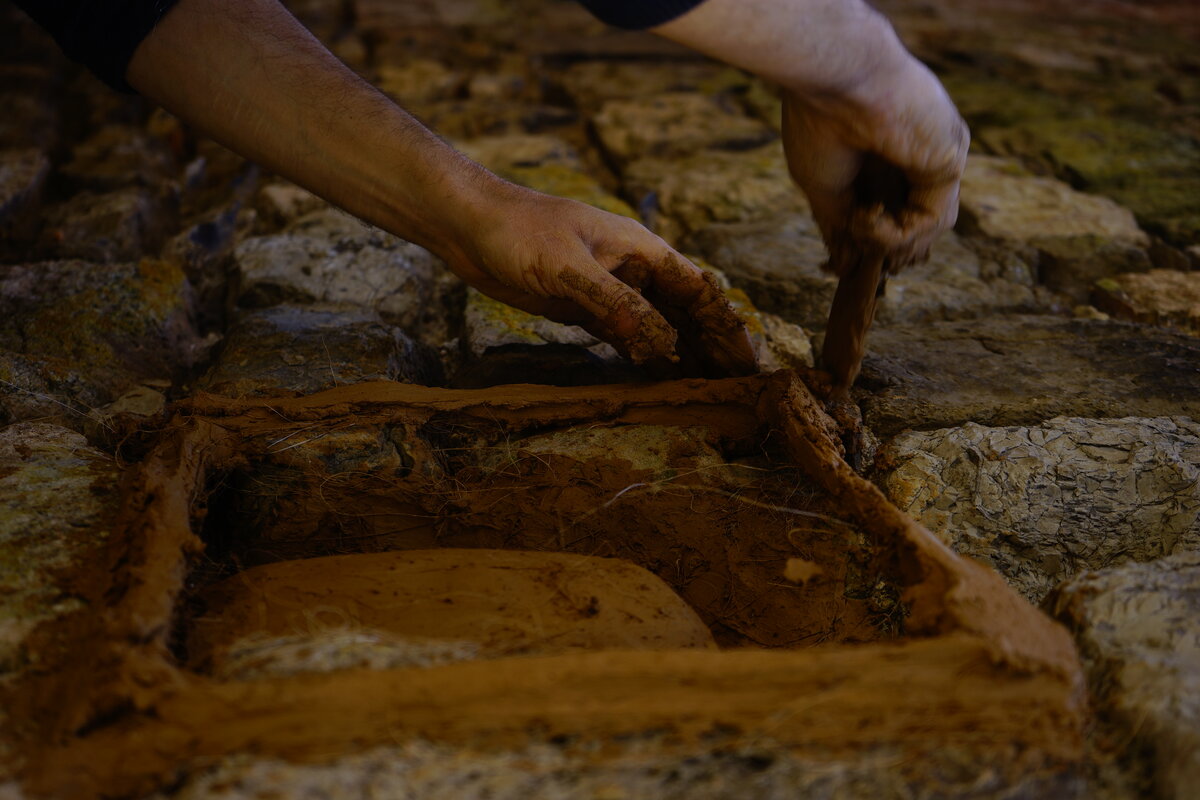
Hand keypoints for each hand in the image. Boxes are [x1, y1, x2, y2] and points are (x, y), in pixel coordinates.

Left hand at [443, 181, 757, 375]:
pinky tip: (658, 381)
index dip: (724, 328)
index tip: (744, 363)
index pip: (699, 292)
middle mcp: (634, 271)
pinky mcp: (584, 308)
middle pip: (685, 314)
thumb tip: (661, 345)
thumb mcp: (569, 267)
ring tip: (704, 392)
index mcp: (642, 250)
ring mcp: (610, 291)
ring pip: (658, 328)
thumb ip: (615, 304)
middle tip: (734, 390)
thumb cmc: (519, 231)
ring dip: (681, 357)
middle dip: (711, 349)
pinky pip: (626, 337)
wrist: (470, 225)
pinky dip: (645, 358)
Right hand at [781, 56, 968, 274]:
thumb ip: (840, 223)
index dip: (868, 242)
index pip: (888, 211)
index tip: (838, 262)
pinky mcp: (948, 164)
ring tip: (857, 225)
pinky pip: (931, 222)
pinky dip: (895, 234)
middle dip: (881, 250)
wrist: (835, 80)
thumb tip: (846, 264)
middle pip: (909, 224)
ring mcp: (934, 159)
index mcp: (883, 155)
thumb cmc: (819, 122)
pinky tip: (868, 216)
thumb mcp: (822, 187)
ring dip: (886, 244)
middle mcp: (914, 157)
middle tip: (852, 257)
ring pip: (923, 229)